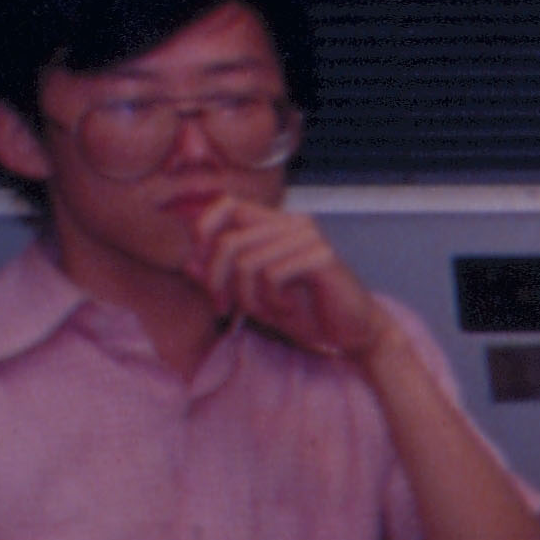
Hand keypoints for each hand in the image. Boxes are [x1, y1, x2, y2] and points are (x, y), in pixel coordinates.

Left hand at [185, 197, 388, 361]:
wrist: (351, 334)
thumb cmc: (303, 313)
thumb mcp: (252, 297)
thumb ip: (221, 279)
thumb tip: (188, 263)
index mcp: (275, 224)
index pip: (225, 205)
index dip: (203, 232)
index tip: (201, 270)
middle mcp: (292, 222)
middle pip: (229, 242)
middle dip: (219, 283)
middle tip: (226, 310)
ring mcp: (309, 237)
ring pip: (247, 262)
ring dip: (249, 298)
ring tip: (267, 312)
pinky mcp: (322, 257)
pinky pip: (273, 274)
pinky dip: (273, 300)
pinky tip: (289, 308)